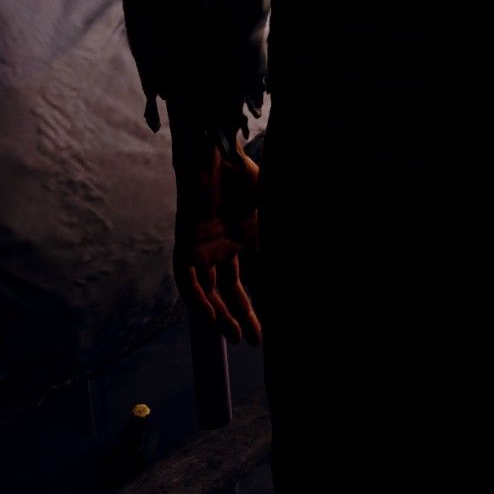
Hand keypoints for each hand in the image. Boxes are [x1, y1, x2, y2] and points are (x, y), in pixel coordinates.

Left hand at [174, 131, 265, 342]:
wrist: (214, 152)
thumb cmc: (243, 172)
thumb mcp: (270, 209)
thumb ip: (279, 238)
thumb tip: (308, 263)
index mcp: (242, 239)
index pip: (248, 280)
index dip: (255, 306)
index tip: (267, 330)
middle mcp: (220, 248)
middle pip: (227, 292)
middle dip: (239, 317)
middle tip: (253, 340)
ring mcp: (202, 248)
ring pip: (206, 292)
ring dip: (219, 316)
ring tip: (235, 336)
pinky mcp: (185, 246)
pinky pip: (188, 282)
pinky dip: (197, 301)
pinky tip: (210, 319)